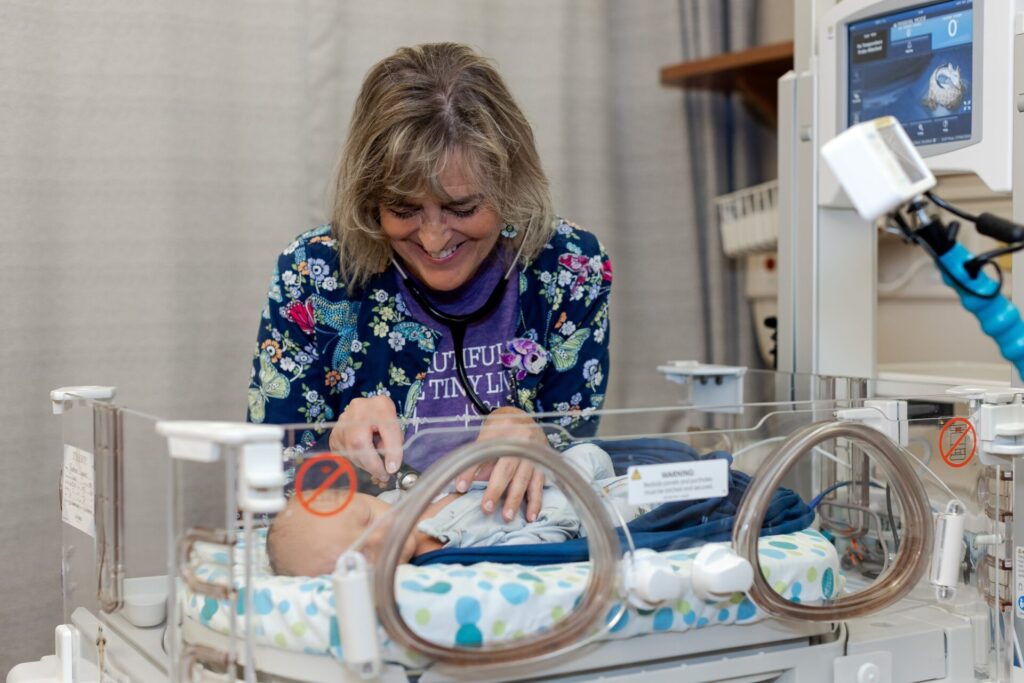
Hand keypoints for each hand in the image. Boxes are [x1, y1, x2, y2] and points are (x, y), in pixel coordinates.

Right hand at [328, 396, 403, 486]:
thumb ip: (395, 444)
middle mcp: (358, 409)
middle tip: (382, 475)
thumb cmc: (384, 421)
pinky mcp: (334, 432)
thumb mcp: (395, 428)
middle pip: (359, 442)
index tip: (392, 469)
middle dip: (372, 464)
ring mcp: (342, 420)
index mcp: (380, 405)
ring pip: (349, 449)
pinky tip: (362, 458)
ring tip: (374, 466)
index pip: (387, 429)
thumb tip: (390, 467)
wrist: (368, 410)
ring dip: (363, 464)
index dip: (391, 451)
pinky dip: (354, 460)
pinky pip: (342, 453)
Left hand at [454, 407, 547, 522]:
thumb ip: (480, 458)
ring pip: (524, 478)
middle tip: (486, 509)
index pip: (483, 453)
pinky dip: (535, 501)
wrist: (523, 416)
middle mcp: (519, 441)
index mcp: (500, 431)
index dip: (470, 471)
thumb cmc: (499, 429)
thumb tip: (467, 485)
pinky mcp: (543, 463)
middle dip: (496, 490)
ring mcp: (533, 453)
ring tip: (507, 517)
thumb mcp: (486, 435)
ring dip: (516, 499)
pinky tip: (531, 516)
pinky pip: (539, 484)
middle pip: (506, 468)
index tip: (460, 487)